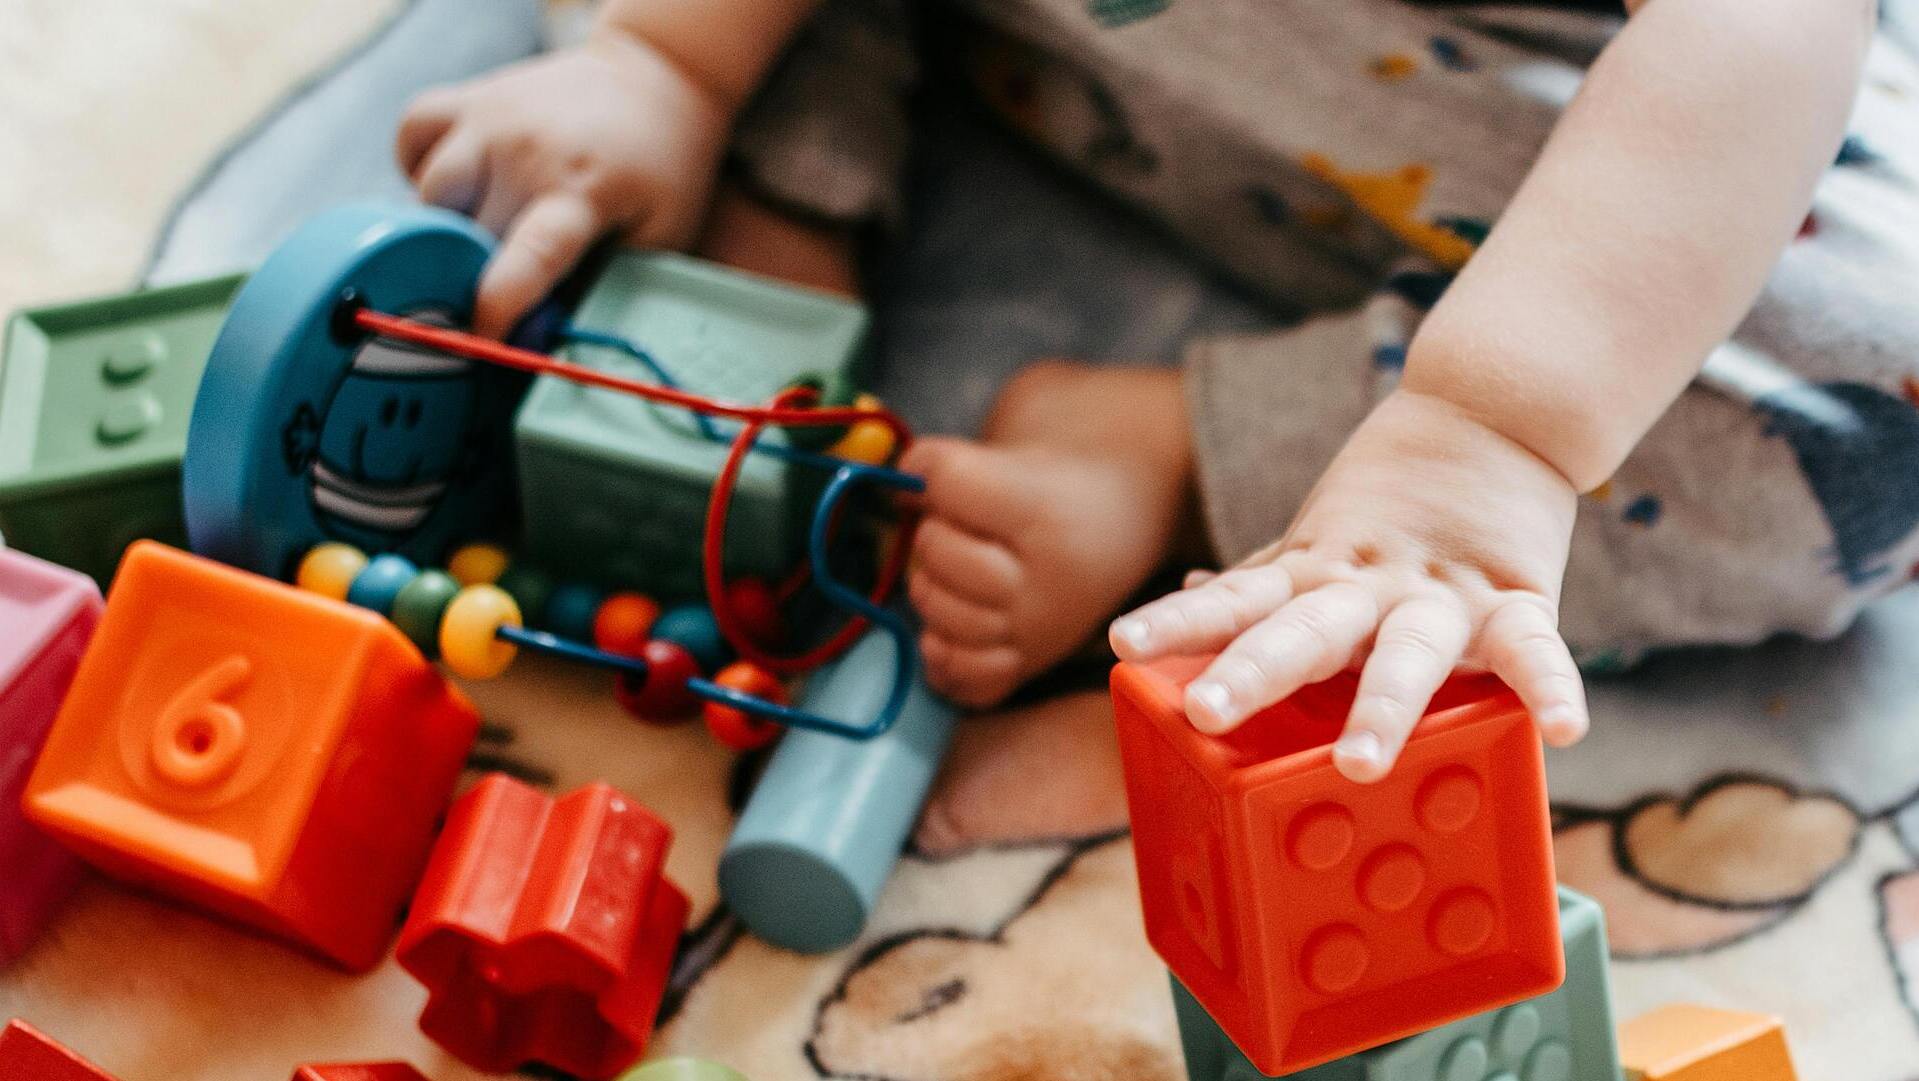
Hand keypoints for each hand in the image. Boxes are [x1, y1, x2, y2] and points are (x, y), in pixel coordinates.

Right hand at [395, 36, 731, 336]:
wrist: (655, 77)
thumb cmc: (660, 170)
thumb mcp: (658, 236)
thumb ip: (599, 285)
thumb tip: (538, 341)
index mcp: (582, 192)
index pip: (529, 256)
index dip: (498, 306)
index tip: (480, 341)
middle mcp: (526, 151)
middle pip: (467, 235)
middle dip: (473, 275)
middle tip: (496, 292)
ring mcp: (491, 118)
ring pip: (428, 193)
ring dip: (443, 226)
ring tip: (484, 234)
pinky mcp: (468, 97)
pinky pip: (412, 134)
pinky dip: (418, 167)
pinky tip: (458, 188)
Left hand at [1109, 389, 1588, 781]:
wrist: (1494, 413)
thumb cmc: (1396, 498)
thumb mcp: (1320, 536)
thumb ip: (1266, 576)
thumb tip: (1198, 593)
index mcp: (1315, 573)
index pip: (1236, 600)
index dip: (1180, 622)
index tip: (1126, 647)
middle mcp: (1367, 587)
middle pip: (1303, 630)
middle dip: (1254, 671)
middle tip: (1206, 710)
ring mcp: (1440, 594)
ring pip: (1407, 651)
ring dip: (1383, 703)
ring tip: (1360, 763)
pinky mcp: (1515, 598)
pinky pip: (1532, 650)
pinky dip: (1550, 687)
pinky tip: (1564, 732)